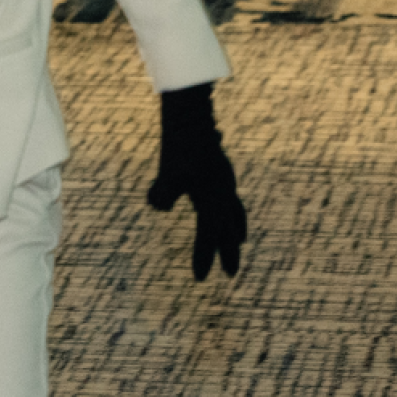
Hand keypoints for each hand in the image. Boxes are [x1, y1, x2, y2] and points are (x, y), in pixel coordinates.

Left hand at [146, 82, 244, 278]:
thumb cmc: (179, 146)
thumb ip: (163, 193)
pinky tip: (226, 208)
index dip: (204, 257)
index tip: (201, 279)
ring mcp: (225, 181)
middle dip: (229, 252)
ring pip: (234, 212)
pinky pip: (230, 198)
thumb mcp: (167, 173)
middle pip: (228, 229)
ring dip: (235, 230)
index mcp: (214, 199)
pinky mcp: (221, 172)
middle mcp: (224, 193)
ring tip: (239, 242)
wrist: (192, 117)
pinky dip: (232, 210)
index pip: (208, 236)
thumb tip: (157, 206)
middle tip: (231, 274)